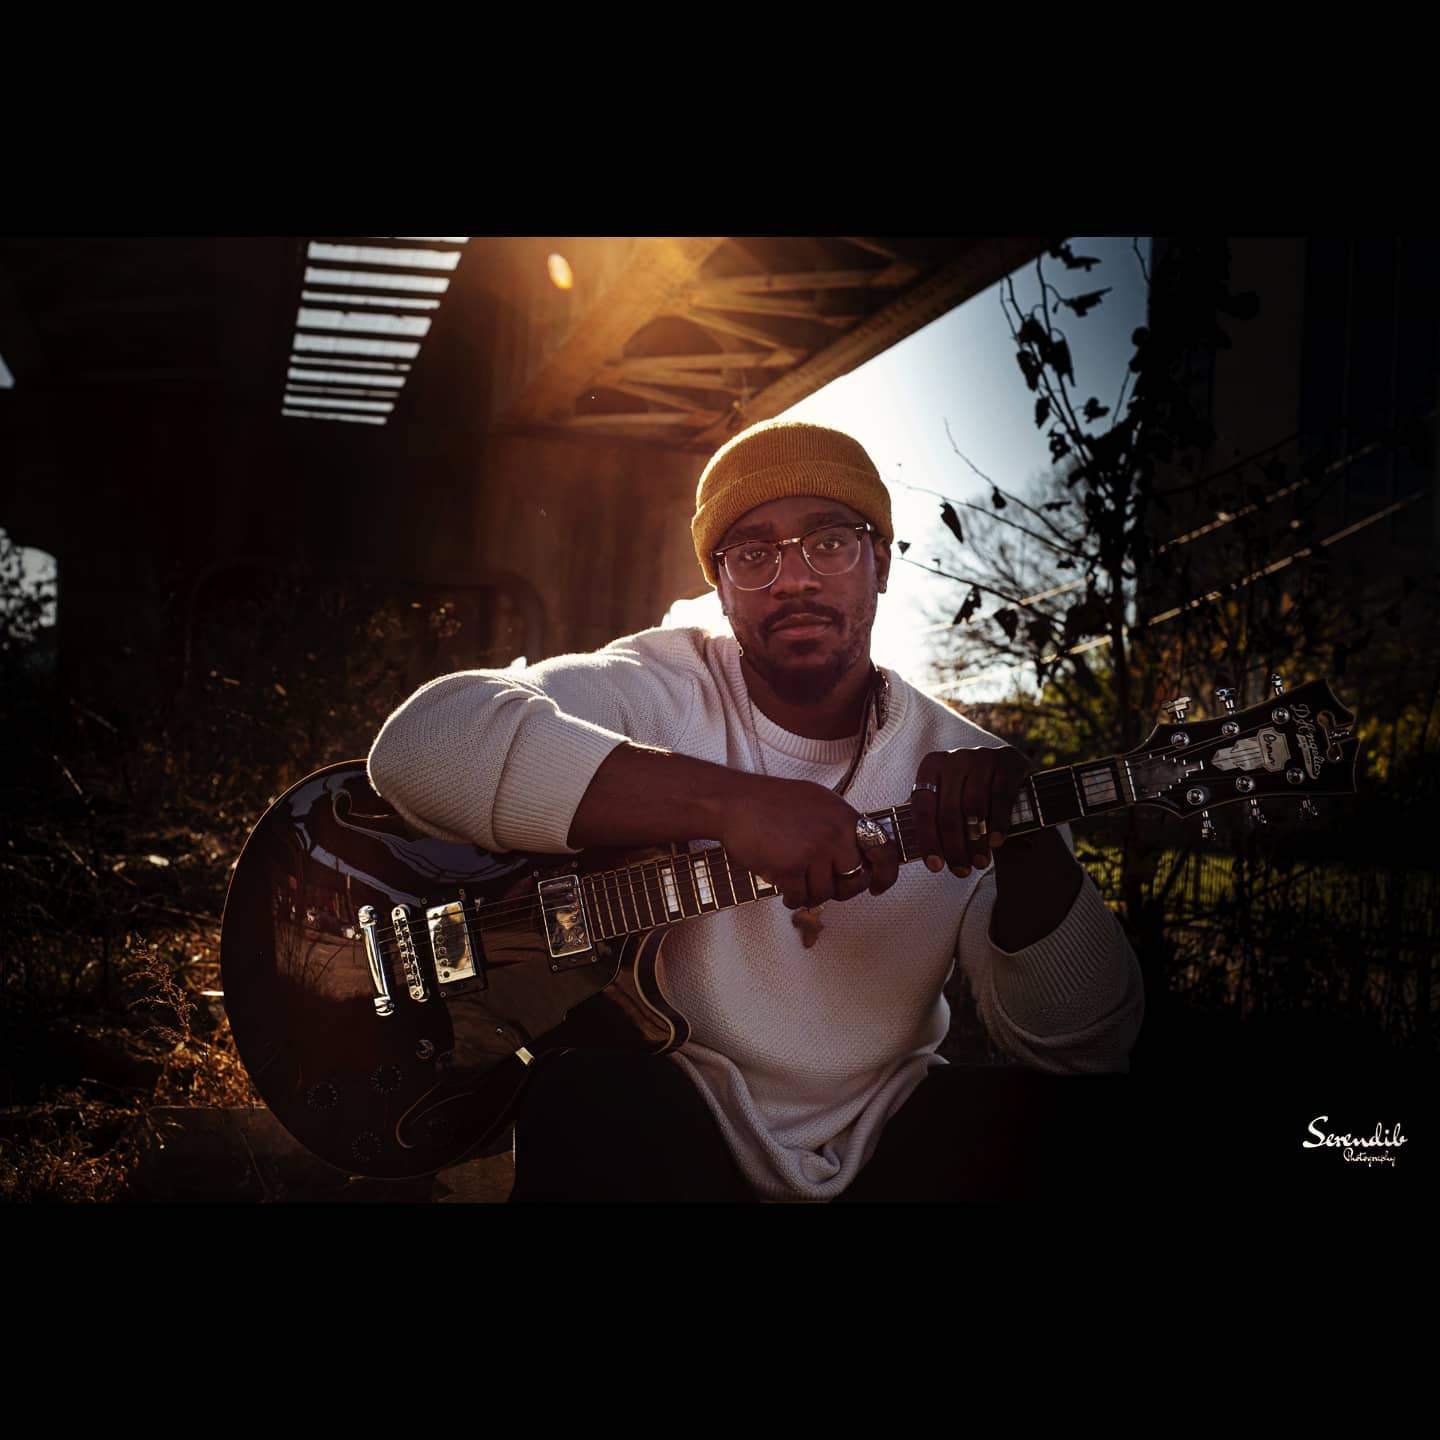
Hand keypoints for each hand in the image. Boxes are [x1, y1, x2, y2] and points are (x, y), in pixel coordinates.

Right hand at [720, 773, 901, 909]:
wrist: (733, 802)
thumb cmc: (770, 801)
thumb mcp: (818, 800)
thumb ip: (840, 824)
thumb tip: (859, 851)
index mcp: (844, 816)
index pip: (883, 850)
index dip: (886, 874)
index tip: (877, 886)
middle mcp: (833, 834)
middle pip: (854, 879)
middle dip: (842, 889)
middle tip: (825, 886)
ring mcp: (812, 851)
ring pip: (826, 893)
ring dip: (811, 893)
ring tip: (797, 882)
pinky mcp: (789, 868)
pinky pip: (800, 898)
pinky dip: (792, 898)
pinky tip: (785, 887)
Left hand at [909, 745, 1031, 877]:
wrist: (1006, 767)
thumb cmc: (968, 790)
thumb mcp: (946, 796)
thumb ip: (930, 817)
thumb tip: (907, 852)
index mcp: (931, 766)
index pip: (923, 807)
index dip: (928, 839)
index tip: (935, 866)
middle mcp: (954, 759)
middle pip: (948, 811)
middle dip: (954, 847)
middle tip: (961, 871)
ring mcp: (981, 757)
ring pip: (974, 807)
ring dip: (976, 841)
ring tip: (979, 863)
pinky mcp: (1007, 762)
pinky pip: (1001, 797)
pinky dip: (998, 823)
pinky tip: (996, 842)